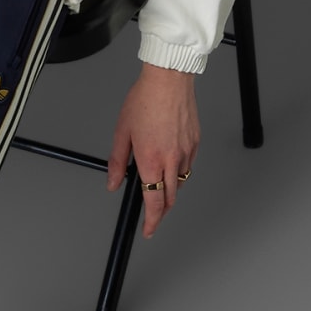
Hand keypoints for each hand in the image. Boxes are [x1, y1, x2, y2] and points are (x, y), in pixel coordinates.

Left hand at [107, 65, 199, 237]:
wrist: (168, 81)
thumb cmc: (145, 100)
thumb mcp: (122, 133)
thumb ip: (118, 162)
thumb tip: (114, 182)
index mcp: (151, 160)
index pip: (154, 202)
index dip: (152, 221)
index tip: (149, 229)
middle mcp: (171, 160)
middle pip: (171, 199)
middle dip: (161, 211)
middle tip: (153, 214)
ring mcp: (186, 152)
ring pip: (181, 183)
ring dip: (171, 190)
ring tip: (159, 183)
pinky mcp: (195, 143)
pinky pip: (188, 166)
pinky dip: (179, 171)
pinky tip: (170, 163)